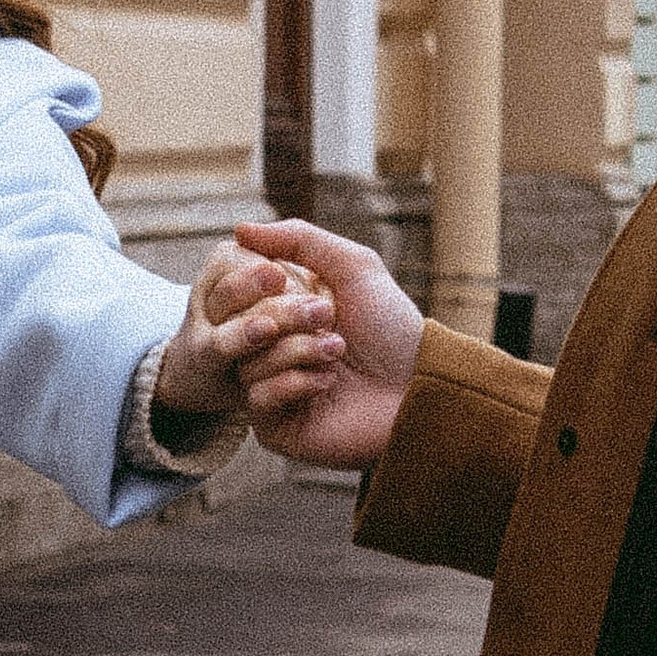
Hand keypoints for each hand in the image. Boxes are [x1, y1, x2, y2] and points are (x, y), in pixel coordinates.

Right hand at [230, 217, 425, 471]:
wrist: (421, 384)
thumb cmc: (390, 325)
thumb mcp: (352, 266)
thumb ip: (298, 239)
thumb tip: (240, 229)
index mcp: (280, 311)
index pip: (235, 294)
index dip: (254, 283)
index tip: (283, 278)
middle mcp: (270, 349)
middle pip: (240, 327)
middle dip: (285, 315)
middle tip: (327, 315)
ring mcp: (271, 388)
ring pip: (249, 363)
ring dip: (297, 350)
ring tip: (337, 350)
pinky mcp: (277, 427)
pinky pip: (258, 399)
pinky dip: (293, 383)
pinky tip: (327, 382)